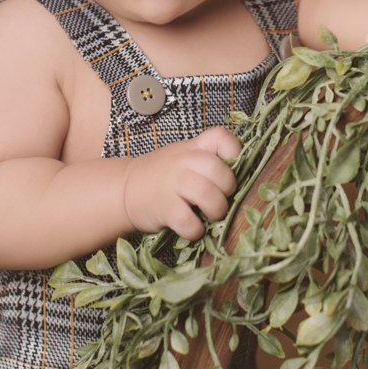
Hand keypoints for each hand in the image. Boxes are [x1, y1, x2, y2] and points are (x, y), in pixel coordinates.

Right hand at [122, 126, 241, 239]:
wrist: (124, 189)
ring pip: (210, 198)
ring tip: (209, 215)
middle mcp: (183, 162)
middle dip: (228, 191)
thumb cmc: (162, 176)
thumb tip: (243, 178)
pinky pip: (191, 223)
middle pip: (221, 173)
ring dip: (216, 212)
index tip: (231, 170)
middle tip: (221, 199)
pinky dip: (196, 230)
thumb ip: (208, 160)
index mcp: (193, 147)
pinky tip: (191, 228)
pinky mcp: (165, 209)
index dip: (234, 154)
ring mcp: (173, 184)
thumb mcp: (183, 156)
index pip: (222, 138)